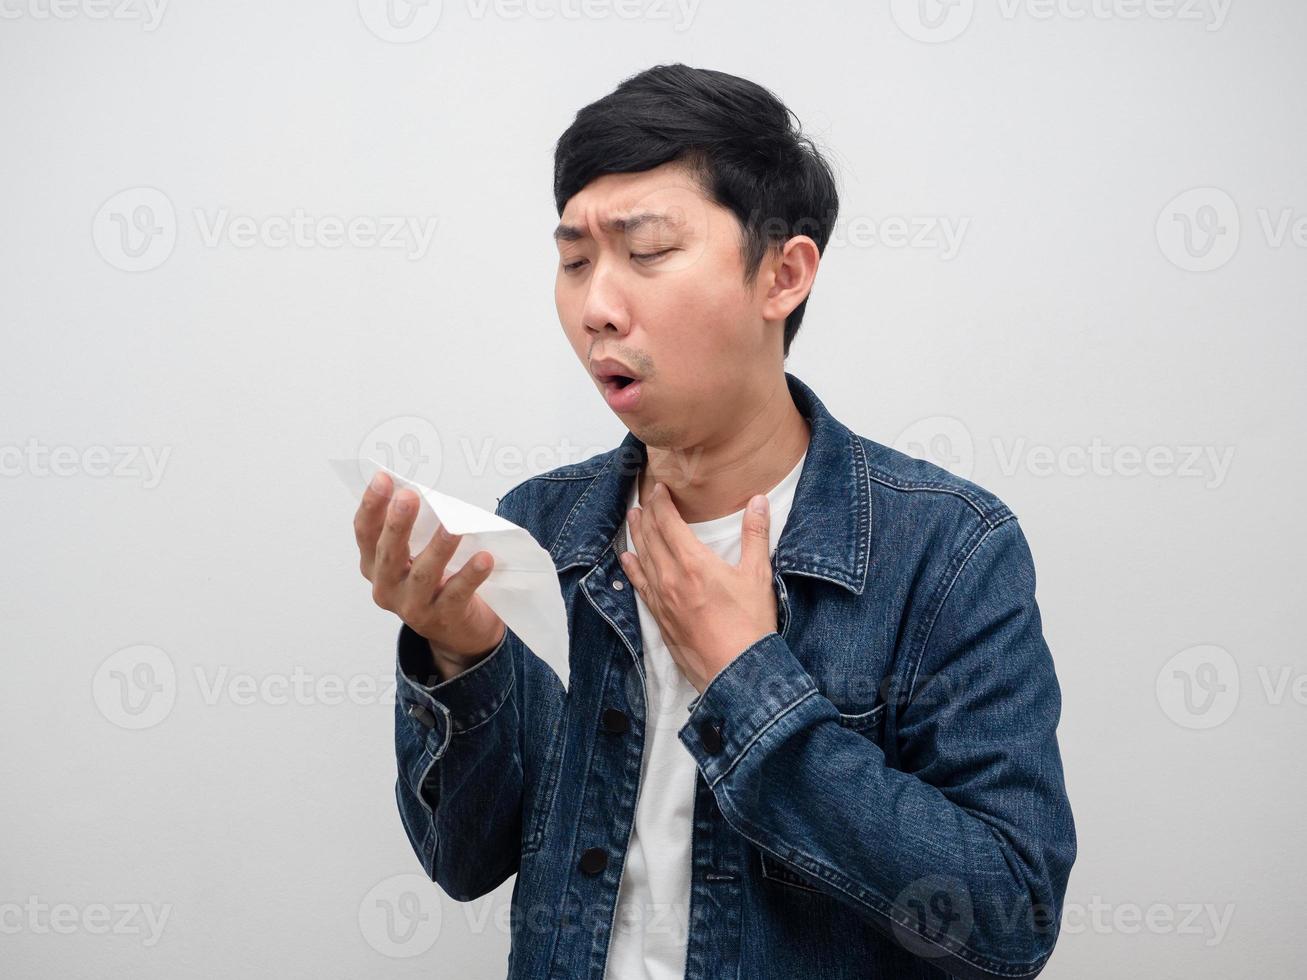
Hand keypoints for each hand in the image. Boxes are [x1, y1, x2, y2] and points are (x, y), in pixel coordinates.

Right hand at [354, 471, 505, 664]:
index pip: (366, 533)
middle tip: (408, 496)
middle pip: (389, 553)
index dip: (371, 506)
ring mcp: (413, 607)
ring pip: (423, 574)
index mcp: (375, 566)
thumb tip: (432, 495)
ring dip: (439, 548)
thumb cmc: (439, 580)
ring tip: (454, 527)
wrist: (460, 631)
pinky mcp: (442, 619)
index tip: (382, 479)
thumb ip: (418, 531)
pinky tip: (484, 559)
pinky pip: (456, 594)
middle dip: (397, 524)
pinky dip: (470, 575)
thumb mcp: (419, 555)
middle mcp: (387, 587)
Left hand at [618, 482, 777, 693]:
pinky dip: (632, 568)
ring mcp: (662, 599)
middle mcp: (671, 578)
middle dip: (647, 514)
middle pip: (651, 537)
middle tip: (644, 498)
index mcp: (694, 563)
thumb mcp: (758, 575)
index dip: (660, 502)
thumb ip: (755, 535)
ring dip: (637, 535)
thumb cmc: (750, 626)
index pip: (668, 522)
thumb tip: (757, 502)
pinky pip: (639, 585)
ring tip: (632, 518)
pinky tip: (627, 559)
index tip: (659, 488)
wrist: (736, 671)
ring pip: (642, 558)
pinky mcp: (660, 618)